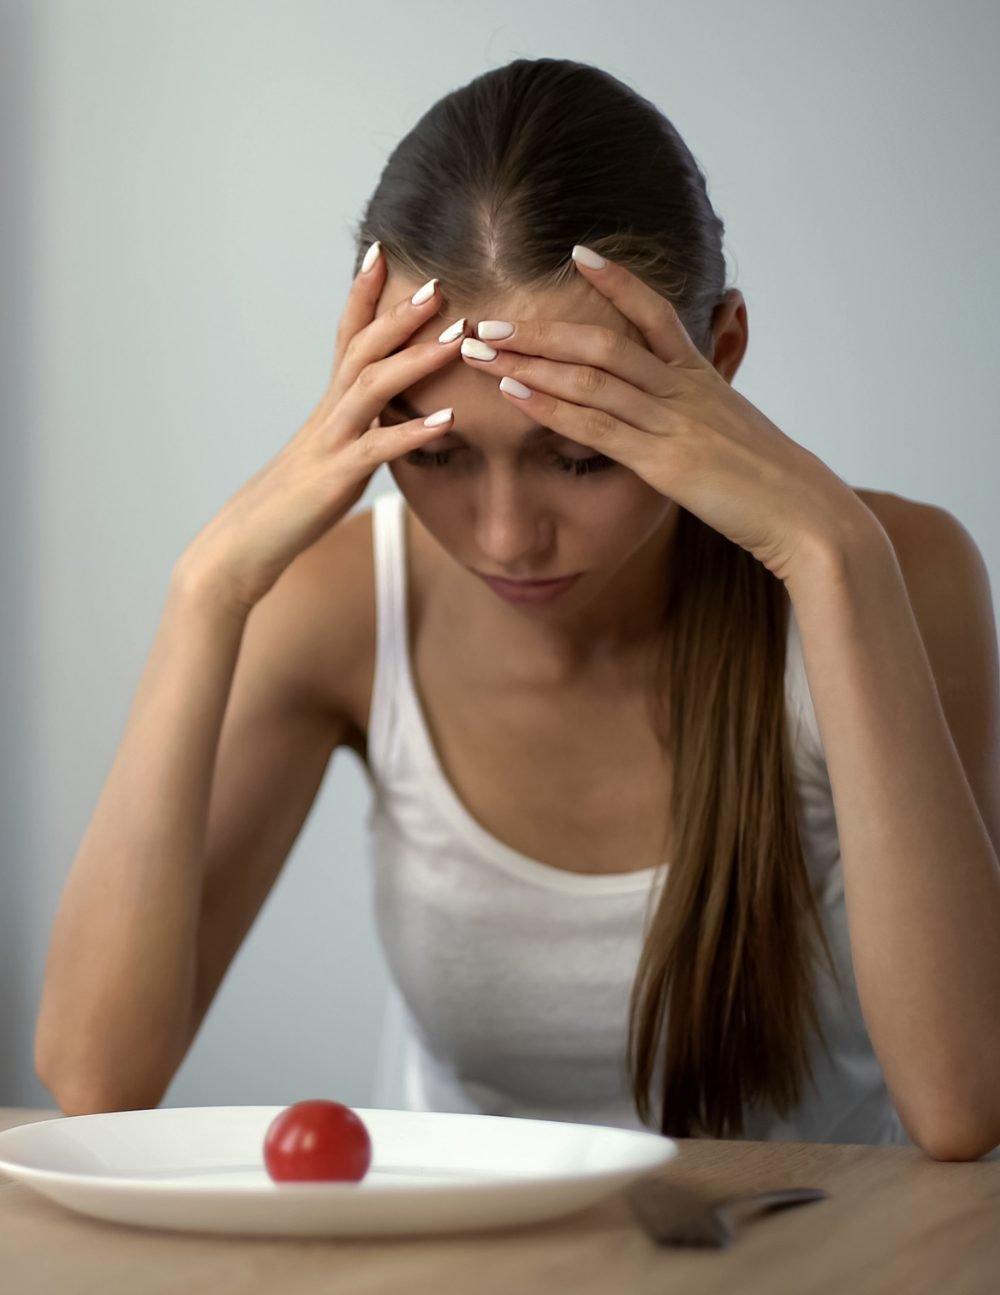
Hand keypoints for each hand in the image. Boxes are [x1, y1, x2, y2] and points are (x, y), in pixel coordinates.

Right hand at [174, 251, 466, 614]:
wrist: (246, 544)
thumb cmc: (291, 505)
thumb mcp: (330, 457)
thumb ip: (358, 431)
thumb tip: (389, 417)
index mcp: (328, 406)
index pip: (345, 336)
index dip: (362, 294)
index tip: (383, 252)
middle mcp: (328, 414)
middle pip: (362, 347)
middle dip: (399, 313)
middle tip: (439, 283)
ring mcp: (330, 442)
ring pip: (371, 387)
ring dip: (416, 358)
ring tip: (456, 338)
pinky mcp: (335, 477)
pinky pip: (378, 448)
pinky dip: (414, 432)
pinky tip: (449, 420)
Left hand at [460, 248, 875, 584]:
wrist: (806, 515)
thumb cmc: (772, 483)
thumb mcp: (737, 435)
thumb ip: (705, 414)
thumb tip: (692, 408)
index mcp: (702, 378)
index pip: (656, 313)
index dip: (616, 280)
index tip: (577, 252)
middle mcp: (683, 389)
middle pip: (603, 340)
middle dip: (539, 328)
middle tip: (485, 318)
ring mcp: (672, 422)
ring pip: (590, 376)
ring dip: (528, 361)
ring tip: (479, 348)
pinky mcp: (662, 461)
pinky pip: (595, 426)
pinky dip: (548, 406)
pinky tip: (511, 394)